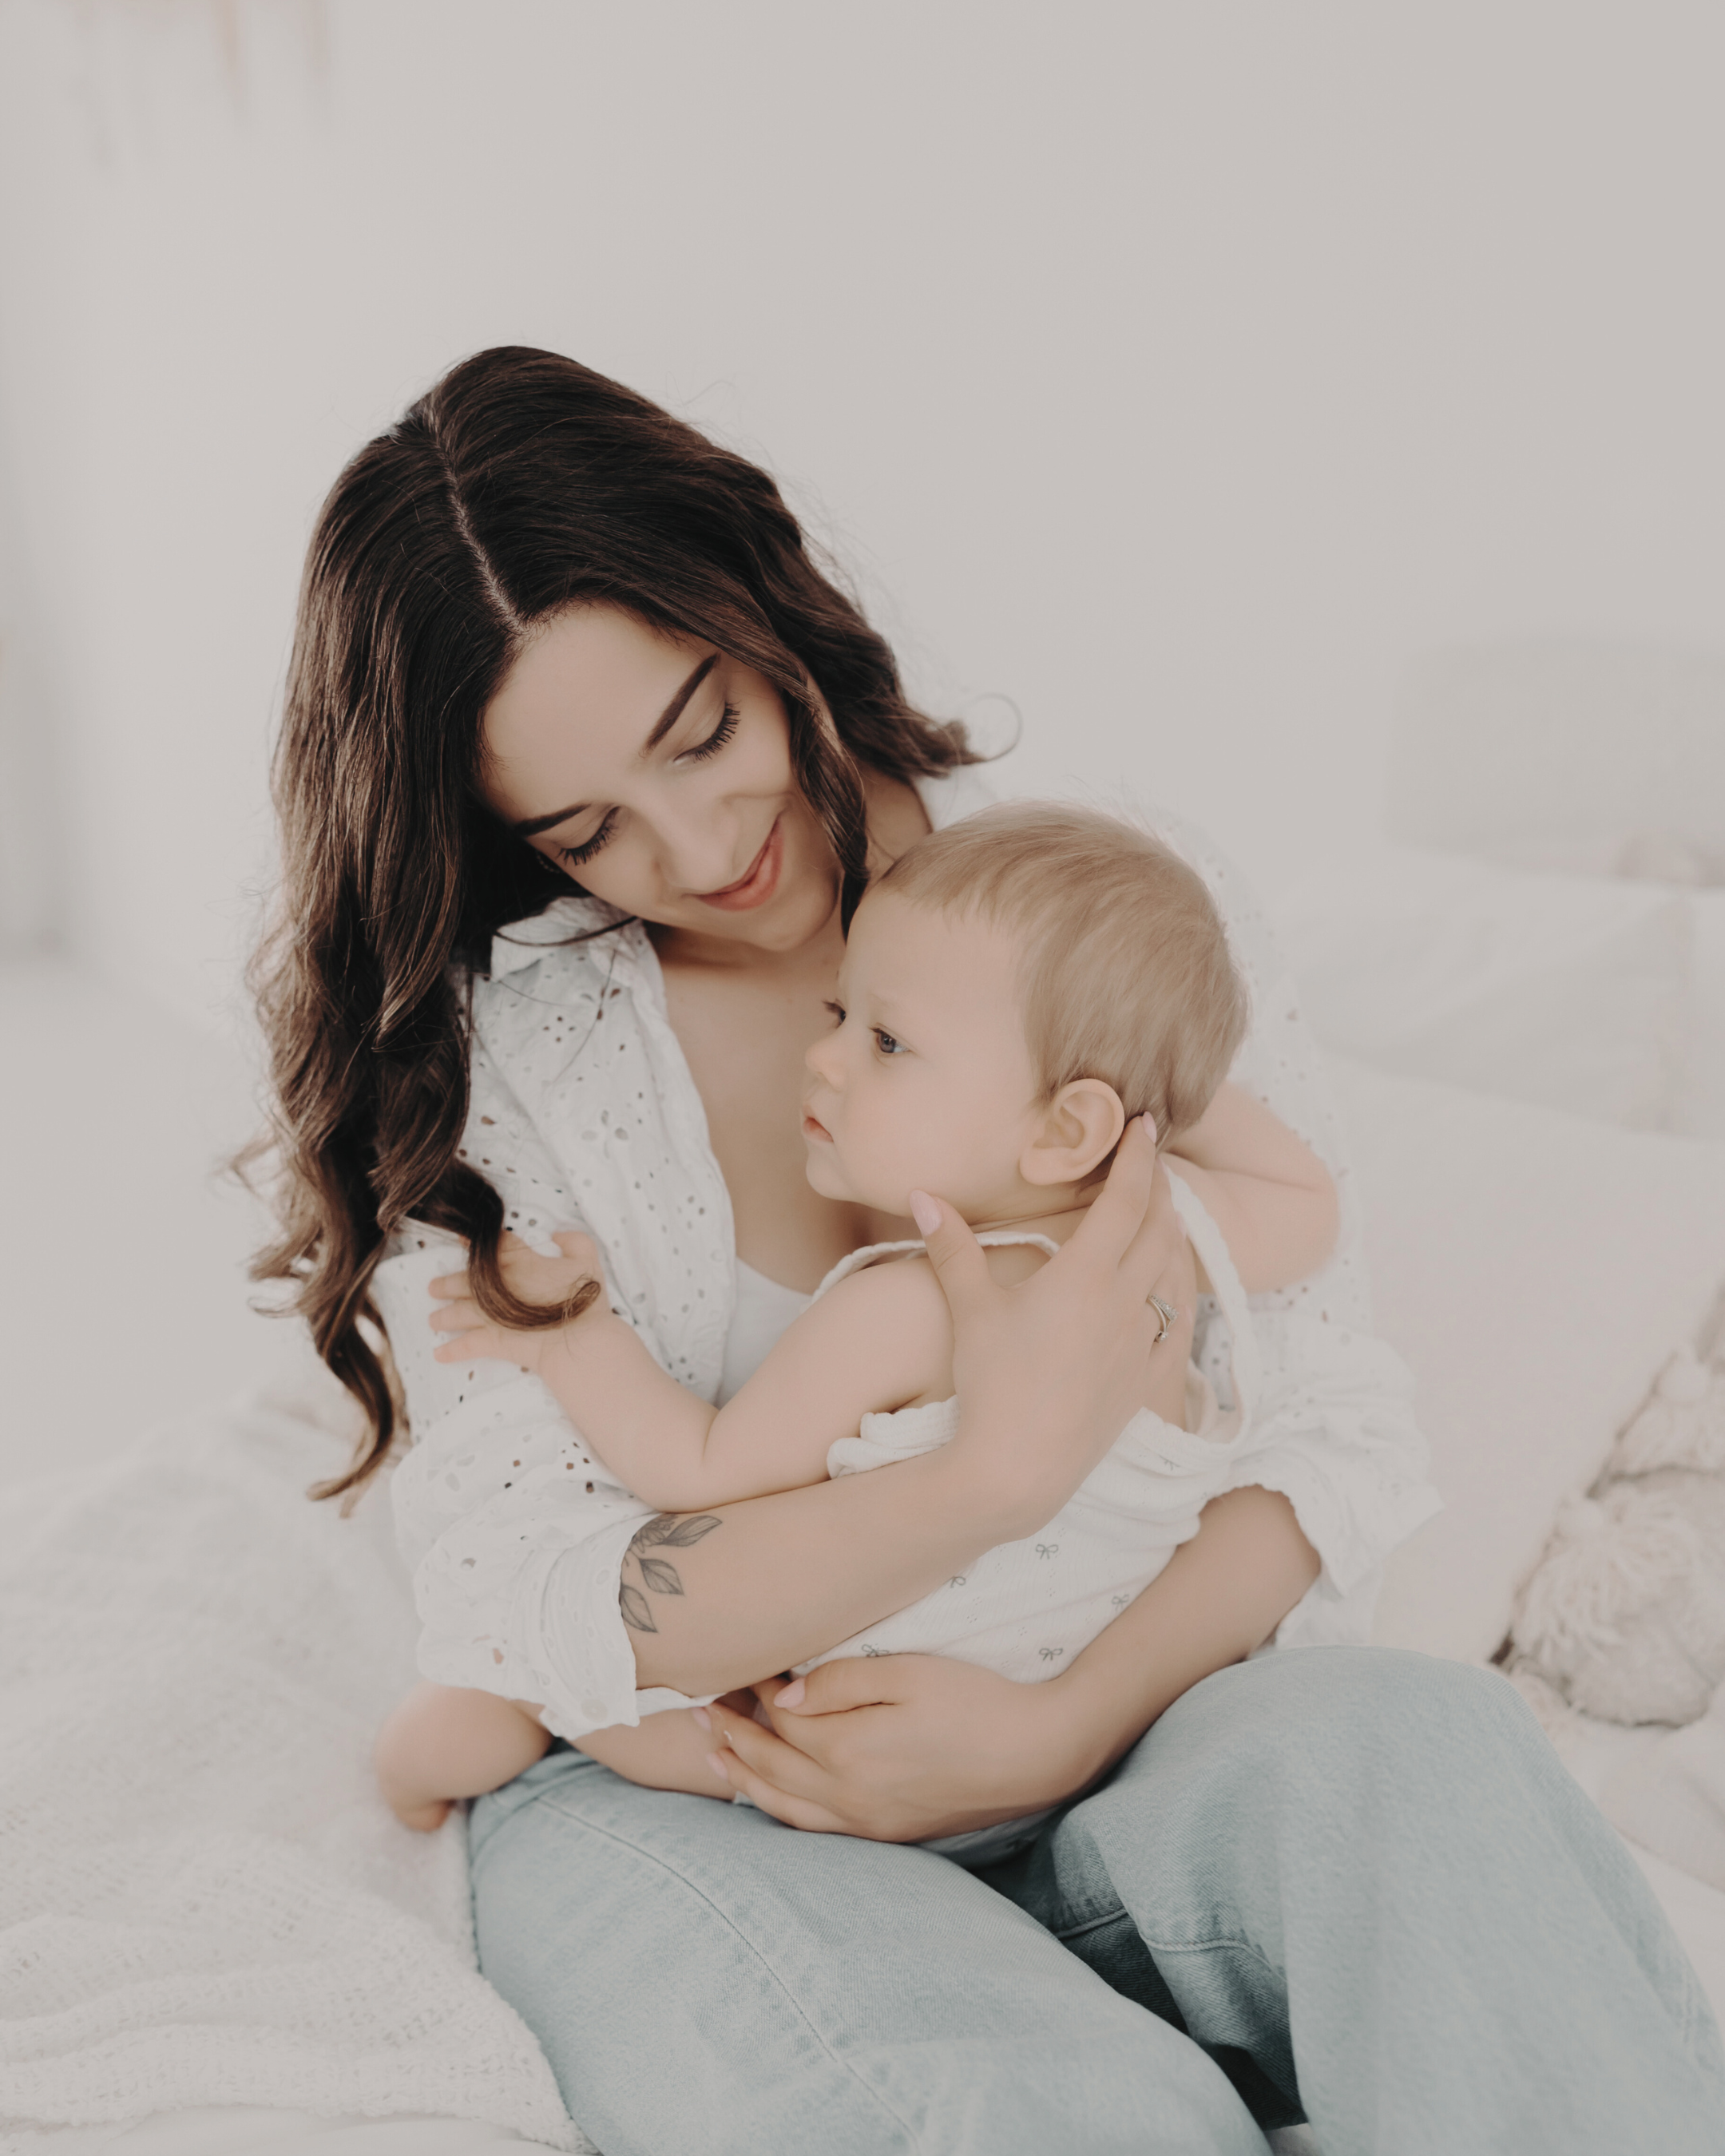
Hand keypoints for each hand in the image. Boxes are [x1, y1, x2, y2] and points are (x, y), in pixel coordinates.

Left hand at [429, 1229, 601, 1367]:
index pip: (495, 1245)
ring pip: (459, 1312)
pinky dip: (452, 1350)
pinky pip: (467, 1345)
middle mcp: (499, 1286)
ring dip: (444, 1316)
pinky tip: (439, 1354)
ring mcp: (492, 1315)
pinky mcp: (494, 1341)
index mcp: (521, 1262)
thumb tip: (557, 1233)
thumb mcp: (589, 1260)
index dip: (475, 1241)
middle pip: (464, 1280)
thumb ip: (574, 1241)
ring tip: (433, 1319)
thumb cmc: (584, 1301)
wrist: (578, 1340)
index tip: (460, 1239)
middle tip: (433, 1287)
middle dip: (446, 1284)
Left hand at [702, 1657, 1100, 1840]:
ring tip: (714, 1754)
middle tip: (699, 1708)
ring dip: (745, 1778)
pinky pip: (817, 1829)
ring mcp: (868, 1821)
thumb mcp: (910, 1672)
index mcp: (850, 1750)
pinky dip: (781, 1810)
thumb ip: (842, 1681)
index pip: (780, 1722)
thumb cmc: (975, 1701)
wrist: (1035, 1755)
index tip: (736, 1668)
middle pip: (772, 1767)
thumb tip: (784, 1696)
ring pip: (786, 1806)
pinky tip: (771, 1796)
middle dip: (731, 1736)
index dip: (753, 1694)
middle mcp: (849, 1796)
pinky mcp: (888, 1833)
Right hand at [913, 1117, 1197, 1532]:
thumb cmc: (991, 1385)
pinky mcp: (1147, 1379)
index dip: (1137, 1157)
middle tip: (1153, 1158)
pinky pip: (1180, 1322)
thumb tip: (922, 1195)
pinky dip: (1180, 1289)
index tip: (1144, 1124)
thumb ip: (953, 1247)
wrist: (1020, 1466)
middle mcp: (1125, 1303)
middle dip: (1160, 1186)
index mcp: (1086, 1276)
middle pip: (1160, 1228)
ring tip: (1165, 1210)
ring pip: (1176, 1272)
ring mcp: (1142, 1343)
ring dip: (1174, 1233)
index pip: (1125, 1199)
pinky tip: (1173, 1284)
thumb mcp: (970, 1309)